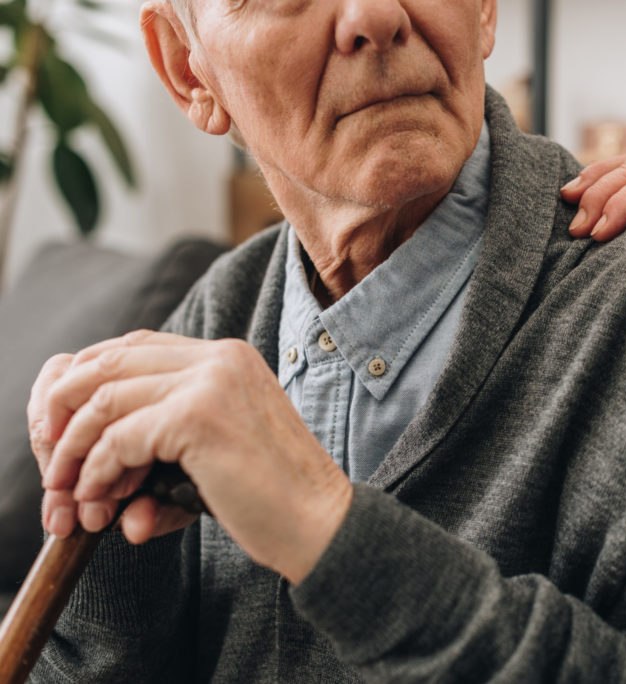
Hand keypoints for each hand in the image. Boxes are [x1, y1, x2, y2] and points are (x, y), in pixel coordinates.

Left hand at [28, 330, 351, 583]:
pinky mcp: (198, 417)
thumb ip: (171, 419)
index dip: (89, 379)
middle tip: (53, 457)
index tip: (64, 423)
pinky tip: (107, 500)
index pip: (135, 345)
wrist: (318, 520)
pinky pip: (119, 439)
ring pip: (106, 401)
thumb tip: (95, 437)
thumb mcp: (221, 437)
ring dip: (76, 450)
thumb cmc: (272, 492)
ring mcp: (210, 382)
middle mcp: (219, 357)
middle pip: (110, 362)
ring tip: (73, 490)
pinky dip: (100, 472)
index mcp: (229, 355)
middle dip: (65, 408)